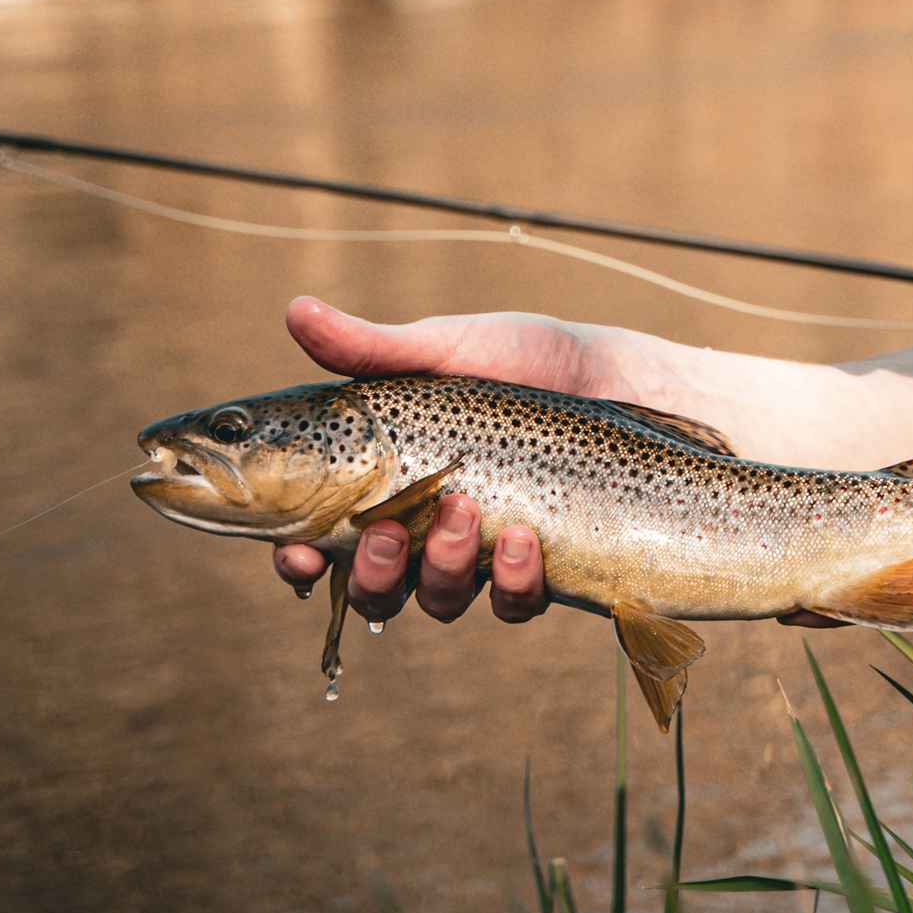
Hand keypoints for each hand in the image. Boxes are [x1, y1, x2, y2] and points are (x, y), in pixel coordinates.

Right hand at [273, 295, 641, 606]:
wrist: (617, 372)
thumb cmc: (520, 356)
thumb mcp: (444, 347)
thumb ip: (369, 347)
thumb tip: (295, 309)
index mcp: (384, 482)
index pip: (319, 537)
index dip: (295, 557)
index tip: (297, 553)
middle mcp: (424, 529)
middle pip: (372, 589)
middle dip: (369, 574)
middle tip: (384, 533)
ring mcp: (482, 554)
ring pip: (437, 600)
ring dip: (439, 568)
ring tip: (464, 509)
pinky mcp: (542, 568)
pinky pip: (512, 603)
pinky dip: (510, 580)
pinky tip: (523, 538)